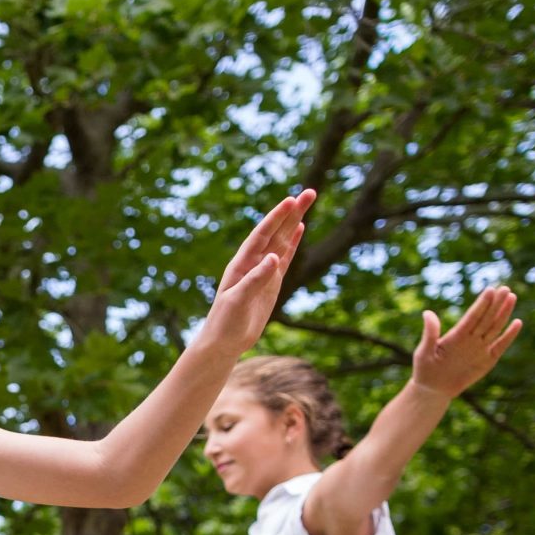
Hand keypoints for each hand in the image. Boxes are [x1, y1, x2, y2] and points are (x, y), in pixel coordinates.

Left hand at [198, 189, 315, 356]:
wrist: (224, 342)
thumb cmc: (225, 322)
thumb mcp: (238, 301)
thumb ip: (255, 279)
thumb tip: (274, 258)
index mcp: (241, 265)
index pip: (261, 236)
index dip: (276, 218)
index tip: (291, 200)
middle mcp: (252, 263)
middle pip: (275, 232)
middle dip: (291, 213)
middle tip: (310, 193)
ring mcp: (263, 271)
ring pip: (282, 241)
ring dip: (294, 222)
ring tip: (306, 201)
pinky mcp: (271, 282)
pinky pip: (284, 257)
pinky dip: (292, 242)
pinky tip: (300, 228)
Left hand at [411, 285, 522, 397]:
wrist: (433, 389)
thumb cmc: (425, 368)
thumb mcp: (424, 351)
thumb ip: (430, 333)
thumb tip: (427, 312)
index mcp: (456, 335)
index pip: (472, 316)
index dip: (481, 304)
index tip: (490, 290)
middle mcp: (470, 338)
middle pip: (486, 318)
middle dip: (496, 304)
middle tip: (505, 288)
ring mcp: (480, 348)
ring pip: (495, 328)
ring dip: (503, 313)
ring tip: (511, 297)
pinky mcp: (488, 360)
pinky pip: (500, 345)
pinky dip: (509, 335)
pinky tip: (517, 322)